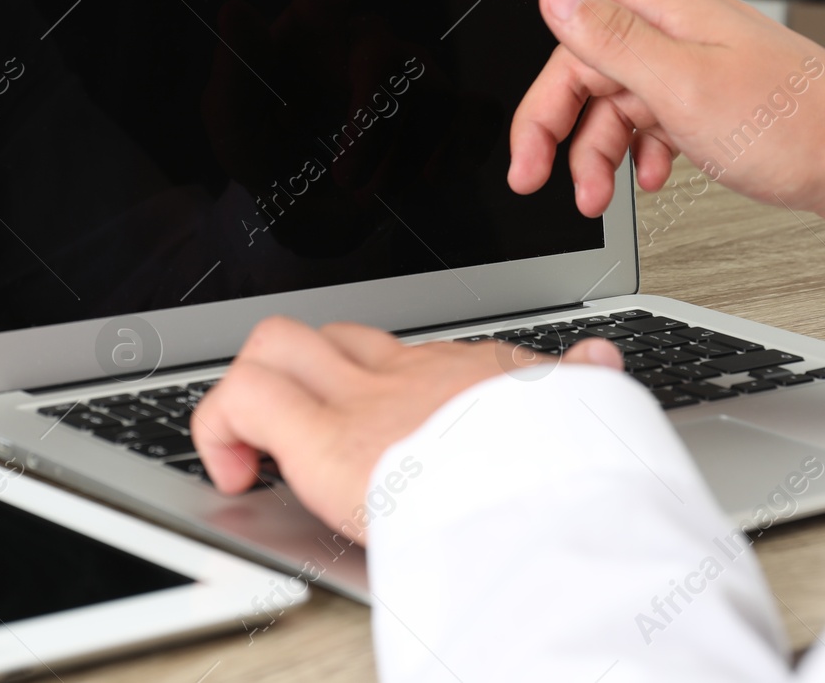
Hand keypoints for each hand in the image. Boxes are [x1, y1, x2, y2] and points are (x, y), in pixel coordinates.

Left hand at [191, 316, 621, 538]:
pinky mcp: (324, 437)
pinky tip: (233, 472)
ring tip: (257, 454)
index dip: (375, 384)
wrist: (558, 488)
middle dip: (306, 379)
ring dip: (253, 394)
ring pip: (277, 343)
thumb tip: (604, 360)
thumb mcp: (584, 412)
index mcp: (468, 379)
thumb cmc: (573, 464)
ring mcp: (362, 397)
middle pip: (335, 336)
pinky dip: (219, 427)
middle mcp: (409, 374)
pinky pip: (243, 396)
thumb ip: (582, 386)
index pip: (406, 358)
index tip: (376, 427)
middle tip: (304, 438)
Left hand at [199, 0, 484, 255]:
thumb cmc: (267, 153)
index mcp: (311, 35)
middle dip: (370, 126)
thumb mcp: (233, 123)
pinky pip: (475, 113)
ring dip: (404, 156)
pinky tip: (433, 176)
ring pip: (434, 95)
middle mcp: (367, 45)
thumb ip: (236, 71)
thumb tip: (234, 8)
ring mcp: (416, 78)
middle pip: (388, 59)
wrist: (310, 213)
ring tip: (371, 194)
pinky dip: (460, 147)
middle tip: (346, 179)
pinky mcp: (451, 115)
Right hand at [445, 0, 824, 231]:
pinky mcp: (704, 96)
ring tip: (597, 197)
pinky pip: (642, 117)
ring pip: (607, 96)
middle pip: (576, 57)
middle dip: (547, 119)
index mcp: (665, 9)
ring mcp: (690, 61)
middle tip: (530, 173)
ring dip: (591, 149)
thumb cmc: (796, 129)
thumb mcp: (686, 88)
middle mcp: (674, 26)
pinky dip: (632, 151)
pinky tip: (646, 179)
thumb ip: (613, 40)